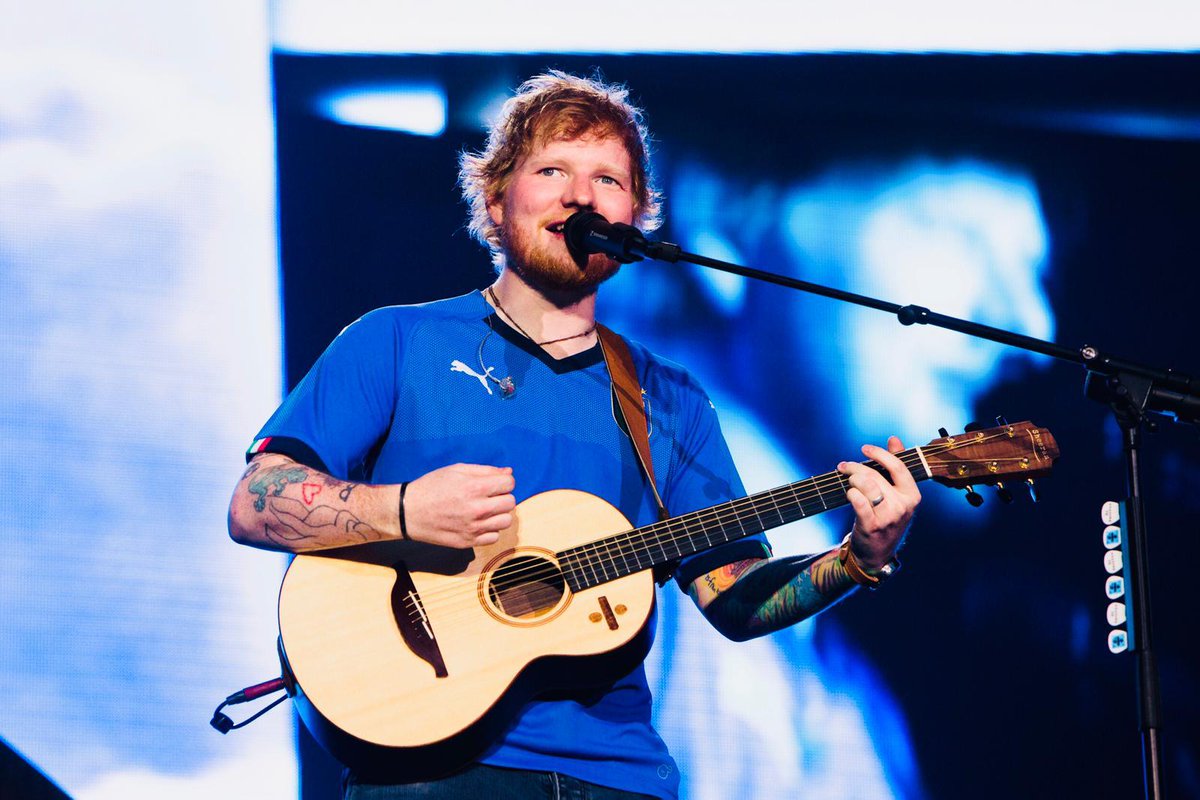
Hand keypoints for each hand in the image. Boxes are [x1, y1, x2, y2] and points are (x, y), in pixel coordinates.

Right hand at [403, 463, 515, 547]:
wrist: (409, 512)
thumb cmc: (431, 487)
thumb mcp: (456, 470)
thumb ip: (485, 471)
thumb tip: (508, 473)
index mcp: (474, 488)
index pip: (509, 484)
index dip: (504, 482)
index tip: (495, 484)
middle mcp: (477, 509)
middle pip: (510, 503)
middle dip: (503, 497)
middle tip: (490, 497)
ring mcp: (473, 528)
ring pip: (506, 522)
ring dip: (499, 515)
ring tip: (485, 511)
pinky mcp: (468, 542)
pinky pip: (494, 537)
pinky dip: (490, 530)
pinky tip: (478, 523)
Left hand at [838, 436, 920, 570]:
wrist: (877, 553)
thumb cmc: (885, 518)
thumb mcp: (896, 494)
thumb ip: (896, 467)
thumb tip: (894, 439)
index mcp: (912, 496)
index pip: (898, 467)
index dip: (880, 454)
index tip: (865, 448)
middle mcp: (903, 506)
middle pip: (876, 476)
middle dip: (856, 467)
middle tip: (844, 466)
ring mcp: (888, 517)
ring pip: (866, 486)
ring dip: (852, 478)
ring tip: (845, 479)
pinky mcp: (872, 526)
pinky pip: (859, 502)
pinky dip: (851, 493)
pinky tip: (848, 492)